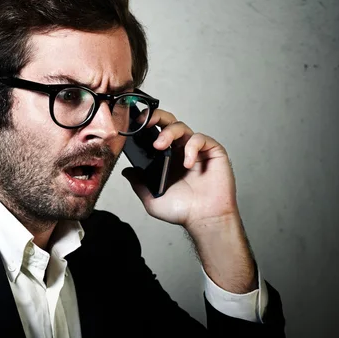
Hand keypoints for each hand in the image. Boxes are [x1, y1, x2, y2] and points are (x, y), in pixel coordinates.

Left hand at [122, 109, 257, 292]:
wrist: (205, 220)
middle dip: (155, 116)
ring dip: (168, 132)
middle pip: (168, 122)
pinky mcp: (212, 152)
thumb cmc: (184, 211)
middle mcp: (180, 150)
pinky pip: (201, 139)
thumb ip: (139, 184)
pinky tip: (187, 163)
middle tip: (144, 123)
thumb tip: (126, 171)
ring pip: (182, 127)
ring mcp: (196, 150)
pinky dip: (192, 147)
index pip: (155, 133)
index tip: (133, 125)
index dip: (145, 126)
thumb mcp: (152, 199)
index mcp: (166, 158)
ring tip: (160, 145)